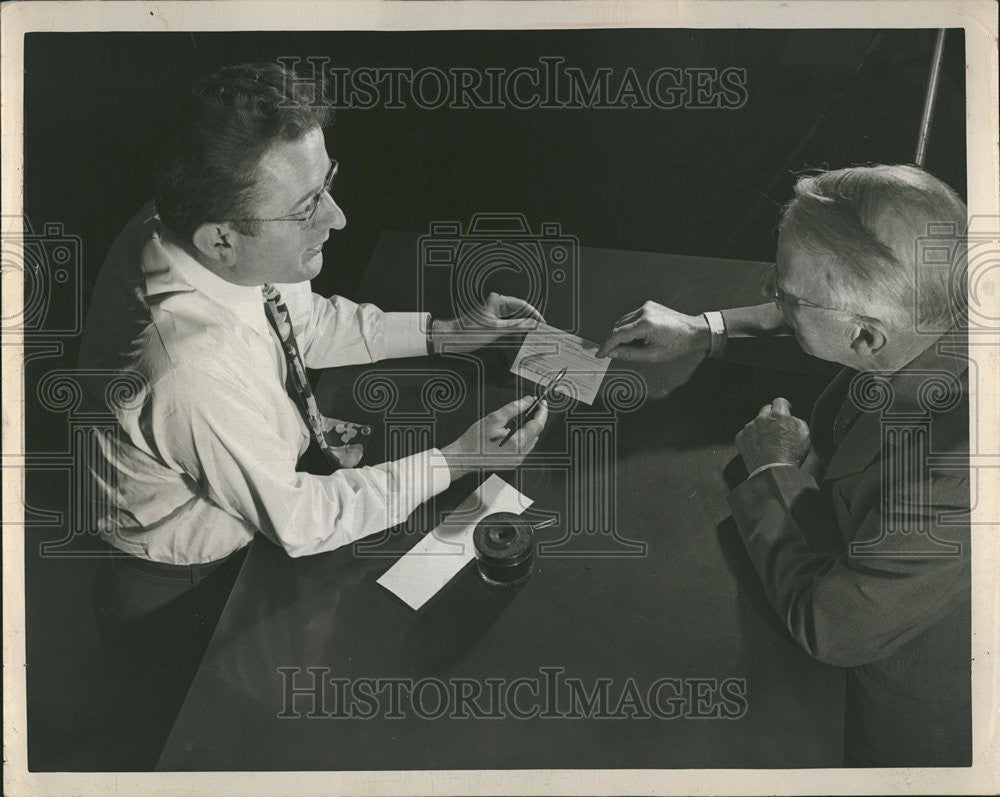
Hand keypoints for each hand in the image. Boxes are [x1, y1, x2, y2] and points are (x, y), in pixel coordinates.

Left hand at [432, 292, 543, 353]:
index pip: (522, 304)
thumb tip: (531, 323)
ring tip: (531, 337)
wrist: (452, 338)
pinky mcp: (491, 324)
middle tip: (539, 331)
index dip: (534, 313)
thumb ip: (516, 326)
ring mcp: (494, 315)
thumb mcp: (496, 329)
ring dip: (522, 330)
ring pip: (513, 321)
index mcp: (497, 301)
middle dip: (529, 322)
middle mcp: (496, 306)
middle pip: (519, 312)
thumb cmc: (467, 331)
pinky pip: (507, 328)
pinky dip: (514, 334)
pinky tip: (520, 341)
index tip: (541, 322)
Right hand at [440, 395, 547, 478]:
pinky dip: (523, 437)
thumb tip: (528, 401)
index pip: (537, 425)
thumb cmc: (474, 441)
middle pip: (536, 433)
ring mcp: (516, 460)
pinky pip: (524, 448)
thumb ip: (514, 408)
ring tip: (523, 418)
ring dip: (529, 428)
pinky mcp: (512, 463)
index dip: (542, 412)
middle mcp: (520, 454)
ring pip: (531, 441)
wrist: (463, 457)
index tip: (542, 403)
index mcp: (517, 443)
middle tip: (535, 407)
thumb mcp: (494, 419)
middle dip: (536, 419)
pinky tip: (514, 431)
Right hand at [595, 301, 710, 361]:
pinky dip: (630, 328)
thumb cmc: (678, 344)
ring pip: (624, 321)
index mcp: (645, 324)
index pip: (617, 335)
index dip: (606, 346)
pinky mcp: (649, 305)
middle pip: (618, 327)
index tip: (600, 353)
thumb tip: (613, 353)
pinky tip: (640, 337)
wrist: (694, 331)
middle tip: (617, 354)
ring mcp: (646, 306)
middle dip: (615, 341)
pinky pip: (632, 317)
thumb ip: (629, 354)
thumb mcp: (652, 355)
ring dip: (623, 334)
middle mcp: (644, 311)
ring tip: (635, 346)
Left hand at [734, 398, 810, 473]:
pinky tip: (759, 448)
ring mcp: (749, 427)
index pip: (779, 401)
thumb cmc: (792, 455)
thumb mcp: (805, 435)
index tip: (785, 410)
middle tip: (777, 428)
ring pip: (756, 422)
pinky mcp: (741, 437)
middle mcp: (762, 418)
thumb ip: (797, 421)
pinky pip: (747, 433)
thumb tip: (790, 418)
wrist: (773, 472)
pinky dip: (752, 438)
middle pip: (766, 409)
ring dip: (761, 428)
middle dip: (771, 416)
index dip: (784, 406)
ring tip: (768, 443)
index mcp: (779, 415)